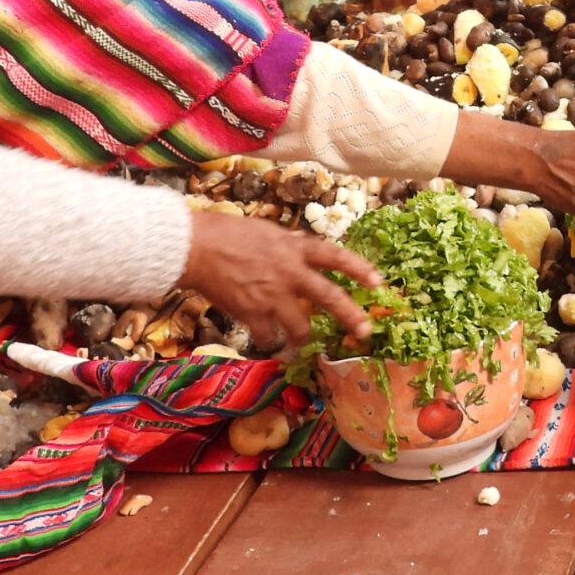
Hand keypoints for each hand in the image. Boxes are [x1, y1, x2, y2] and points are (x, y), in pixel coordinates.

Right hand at [181, 212, 376, 351]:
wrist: (196, 248)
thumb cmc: (227, 233)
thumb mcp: (267, 231)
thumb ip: (289, 245)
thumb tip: (303, 249)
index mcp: (294, 248)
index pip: (336, 257)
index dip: (359, 269)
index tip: (378, 282)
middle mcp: (289, 273)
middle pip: (329, 297)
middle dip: (350, 316)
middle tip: (365, 332)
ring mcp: (272, 296)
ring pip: (300, 327)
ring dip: (303, 337)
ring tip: (304, 342)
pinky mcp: (252, 314)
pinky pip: (268, 336)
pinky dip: (268, 339)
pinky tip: (266, 338)